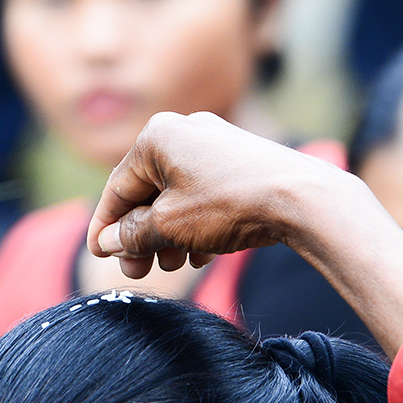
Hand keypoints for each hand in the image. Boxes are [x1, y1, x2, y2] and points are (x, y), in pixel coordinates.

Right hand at [87, 110, 402, 353]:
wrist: (303, 199)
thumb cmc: (229, 205)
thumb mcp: (168, 227)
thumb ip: (132, 235)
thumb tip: (109, 241)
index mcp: (157, 137)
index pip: (118, 188)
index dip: (105, 227)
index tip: (99, 255)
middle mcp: (184, 130)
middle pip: (147, 193)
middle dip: (141, 237)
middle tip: (138, 271)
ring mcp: (216, 143)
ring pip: (177, 196)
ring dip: (168, 235)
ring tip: (174, 266)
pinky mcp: (241, 160)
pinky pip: (203, 194)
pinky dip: (195, 224)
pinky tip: (201, 255)